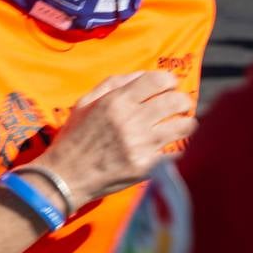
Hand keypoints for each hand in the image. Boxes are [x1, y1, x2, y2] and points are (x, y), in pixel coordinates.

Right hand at [33, 71, 196, 211]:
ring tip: (183, 125)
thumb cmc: (74, 137)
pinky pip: (178, 153)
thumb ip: (113, 84)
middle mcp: (131, 120)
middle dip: (183, 101)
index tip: (169, 86)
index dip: (169, 80)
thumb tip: (142, 75)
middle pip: (175, 101)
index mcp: (116, 101)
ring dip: (187, 123)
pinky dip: (180, 149)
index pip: (157, 80)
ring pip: (183, 126)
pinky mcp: (147, 167)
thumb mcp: (85, 102)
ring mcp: (141, 145)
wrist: (66, 176)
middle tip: (180, 106)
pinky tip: (174, 148)